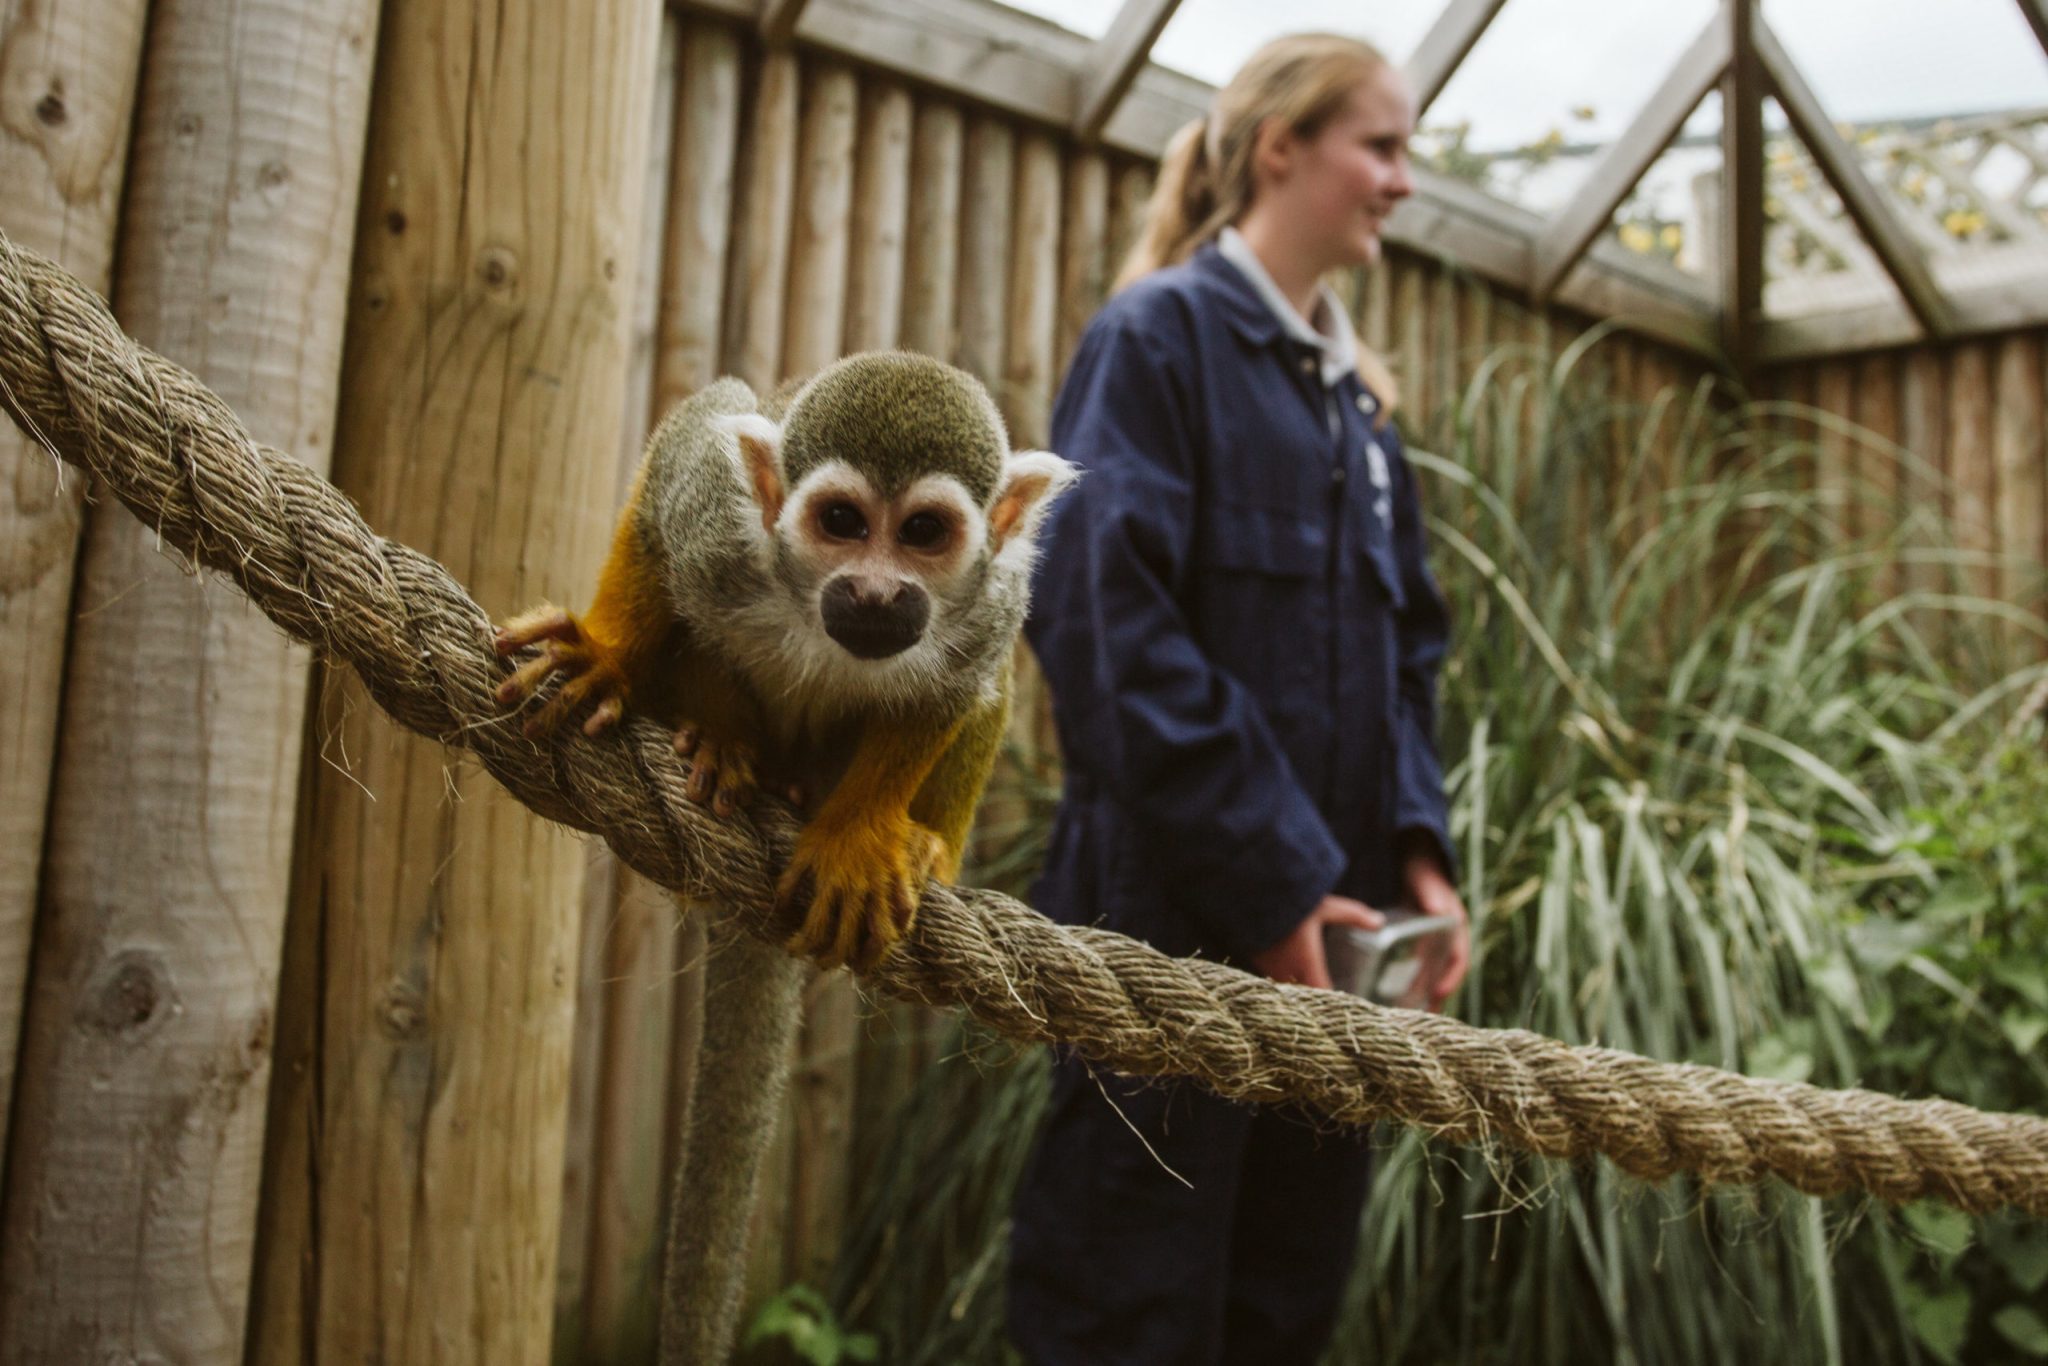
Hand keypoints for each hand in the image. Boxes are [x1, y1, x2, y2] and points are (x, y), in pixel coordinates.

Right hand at [1251, 894, 1383, 989]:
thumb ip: (1353, 915)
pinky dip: (1282, 975)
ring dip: (1297, 985)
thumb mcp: (1328, 907)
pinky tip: (1287, 966)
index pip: (1322, 992)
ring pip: (1286, 986)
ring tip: (1307, 982)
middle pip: (1304, 993)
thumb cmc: (1292, 900)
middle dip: (1314, 996)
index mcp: (1307, 962)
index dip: (1333, 1000)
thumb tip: (1380, 922)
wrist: (1251, 891)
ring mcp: (1268, 966)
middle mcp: (1287, 970)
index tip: (1342, 1003)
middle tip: (1326, 995)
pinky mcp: (1256, 957)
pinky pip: (1272, 975)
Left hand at [1404, 850, 1468, 1010]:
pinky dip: (1413, 984)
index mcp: (1457, 929)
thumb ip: (1431, 894)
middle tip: (1422, 1019)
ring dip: (1424, 995)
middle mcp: (1450, 940)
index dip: (1450, 979)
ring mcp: (1436, 943)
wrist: (1419, 863)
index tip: (1438, 995)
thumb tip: (1437, 909)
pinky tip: (1396, 996)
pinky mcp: (1421, 945)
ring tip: (1409, 1017)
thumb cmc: (1425, 872)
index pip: (1459, 959)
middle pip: (1445, 974)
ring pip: (1433, 975)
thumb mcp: (1428, 882)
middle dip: (1436, 997)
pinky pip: (1421, 969)